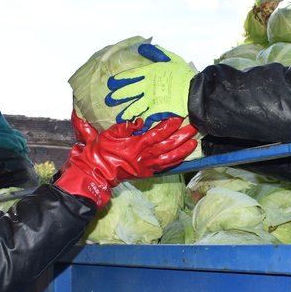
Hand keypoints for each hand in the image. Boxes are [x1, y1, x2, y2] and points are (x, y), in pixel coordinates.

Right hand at [55, 111, 197, 207]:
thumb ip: (125, 126)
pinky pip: (164, 167)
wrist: (97, 172)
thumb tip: (139, 121)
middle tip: (193, 128)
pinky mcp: (147, 173)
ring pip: (169, 158)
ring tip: (193, 142)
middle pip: (167, 146)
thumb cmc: (101, 152)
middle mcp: (144, 157)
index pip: (156, 134)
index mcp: (135, 145)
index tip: (178, 119)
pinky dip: (175, 161)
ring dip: (182, 150)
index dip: (168, 127)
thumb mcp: (110, 134)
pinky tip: (183, 156)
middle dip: (181, 137)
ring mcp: (147, 166)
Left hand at [105, 43, 195, 127]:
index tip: (110, 83)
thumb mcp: (171, 58)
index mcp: (149, 73)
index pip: (129, 76)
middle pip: (127, 92)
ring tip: (117, 117)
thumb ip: (156, 53)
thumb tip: (142, 47)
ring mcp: (150, 100)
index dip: (119, 80)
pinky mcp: (156, 112)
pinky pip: (146, 120)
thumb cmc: (184, 74)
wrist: (194, 92)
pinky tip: (136, 128)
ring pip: (133, 107)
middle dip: (117, 96)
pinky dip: (141, 125)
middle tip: (108, 100)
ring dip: (125, 113)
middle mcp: (146, 87)